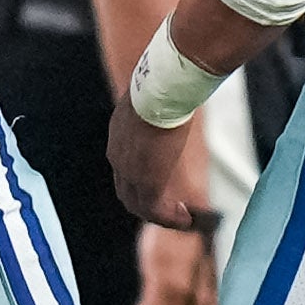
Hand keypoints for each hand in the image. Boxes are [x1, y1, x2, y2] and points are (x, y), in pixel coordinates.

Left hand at [109, 97, 209, 232]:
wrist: (161, 91)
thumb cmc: (164, 85)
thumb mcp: (157, 97)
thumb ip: (164, 102)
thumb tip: (180, 91)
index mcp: (119, 136)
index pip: (123, 168)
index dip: (139, 182)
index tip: (160, 186)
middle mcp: (118, 157)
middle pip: (126, 192)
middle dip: (147, 205)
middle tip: (169, 210)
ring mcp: (130, 172)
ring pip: (139, 205)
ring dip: (160, 216)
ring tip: (181, 219)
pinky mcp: (147, 182)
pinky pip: (156, 211)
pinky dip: (170, 219)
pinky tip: (186, 218)